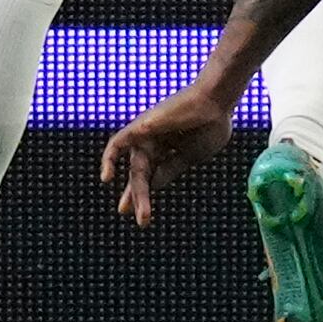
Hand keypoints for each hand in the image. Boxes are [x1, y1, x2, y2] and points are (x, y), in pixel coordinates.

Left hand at [102, 87, 233, 225]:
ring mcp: (146, 134)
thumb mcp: (191, 156)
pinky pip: (117, 144)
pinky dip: (109, 159)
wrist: (216, 102)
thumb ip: (170, 170)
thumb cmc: (210, 126)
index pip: (152, 174)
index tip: (142, 216)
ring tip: (129, 210)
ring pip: (134, 166)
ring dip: (133, 189)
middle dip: (139, 197)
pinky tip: (106, 178)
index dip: (145, 194)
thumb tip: (151, 187)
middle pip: (142, 173)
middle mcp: (154, 142)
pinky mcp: (140, 127)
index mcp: (169, 148)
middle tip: (140, 219)